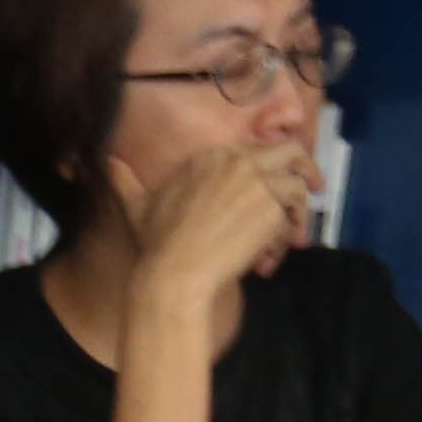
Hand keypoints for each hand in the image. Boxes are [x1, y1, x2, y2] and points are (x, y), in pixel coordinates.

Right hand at [109, 141, 302, 318]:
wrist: (174, 274)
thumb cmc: (157, 245)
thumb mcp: (138, 206)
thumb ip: (126, 181)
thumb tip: (107, 162)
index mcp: (212, 155)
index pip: (258, 147)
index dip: (274, 163)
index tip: (279, 179)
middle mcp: (238, 161)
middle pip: (290, 151)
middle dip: (307, 169)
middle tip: (313, 190)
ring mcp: (257, 182)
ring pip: (298, 184)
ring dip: (302, 211)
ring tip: (295, 236)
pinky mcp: (270, 208)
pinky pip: (293, 216)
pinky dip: (290, 235)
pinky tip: (274, 256)